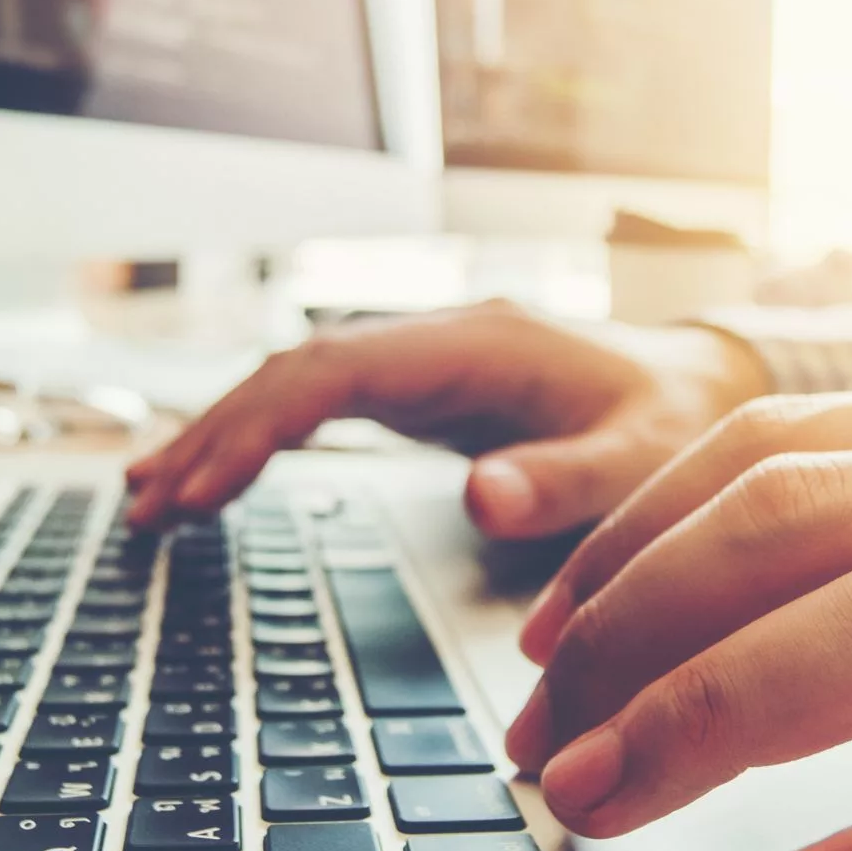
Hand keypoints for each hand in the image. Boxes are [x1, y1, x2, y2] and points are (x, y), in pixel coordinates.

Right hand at [125, 300, 767, 536]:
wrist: (704, 386)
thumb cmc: (679, 420)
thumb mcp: (645, 459)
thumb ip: (569, 481)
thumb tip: (480, 497)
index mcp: (478, 346)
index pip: (335, 373)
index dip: (259, 427)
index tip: (205, 487)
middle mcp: (436, 341)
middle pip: (293, 373)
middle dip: (215, 435)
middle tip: (149, 509)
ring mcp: (421, 364)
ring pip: (292, 385)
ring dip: (219, 437)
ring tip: (147, 503)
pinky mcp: (419, 393)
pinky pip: (315, 407)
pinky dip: (256, 441)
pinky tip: (208, 480)